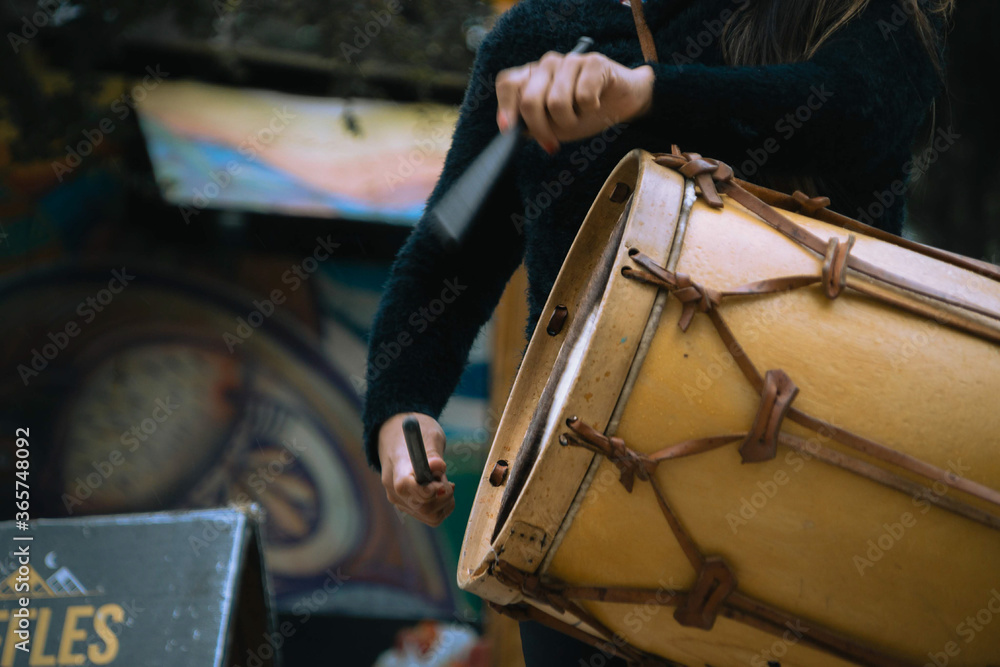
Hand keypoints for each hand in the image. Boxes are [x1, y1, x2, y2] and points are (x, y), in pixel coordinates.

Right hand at [378, 413, 455, 526]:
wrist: (398, 436)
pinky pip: (429, 516)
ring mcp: (400, 500)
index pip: (405, 486)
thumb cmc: (416, 434)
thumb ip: (433, 453)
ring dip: (444, 503)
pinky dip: (442, 507)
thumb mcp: (428, 436)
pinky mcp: (408, 505)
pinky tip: (443, 491)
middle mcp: (394, 489)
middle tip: (448, 481)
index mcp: (396, 467)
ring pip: (428, 515)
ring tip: (446, 484)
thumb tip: (439, 466)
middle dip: (442, 497)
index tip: (441, 482)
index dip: (426, 490)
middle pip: (421, 506)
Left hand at [496, 50, 653, 153]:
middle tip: (553, 142)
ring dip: (570, 120)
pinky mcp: (593, 62)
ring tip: (579, 116)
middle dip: (541, 128)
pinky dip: (590, 109)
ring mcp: (569, 61)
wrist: (622, 103)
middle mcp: (547, 65)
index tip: (509, 129)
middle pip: (529, 100)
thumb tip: (511, 128)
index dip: (505, 108)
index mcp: (532, 77)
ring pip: (557, 102)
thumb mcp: (552, 125)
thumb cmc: (583, 114)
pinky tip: (596, 103)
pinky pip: (583, 96)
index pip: (507, 84)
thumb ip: (530, 124)